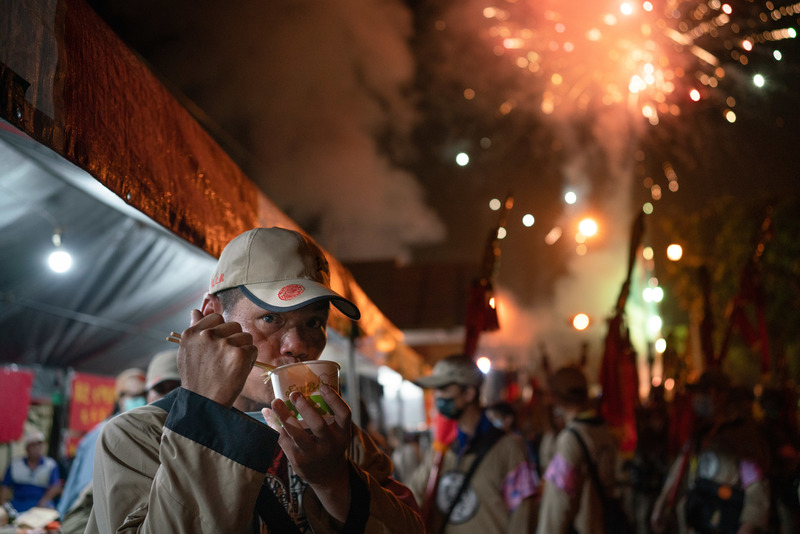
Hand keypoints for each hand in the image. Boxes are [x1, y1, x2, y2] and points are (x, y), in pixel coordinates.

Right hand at [178, 309, 257, 407]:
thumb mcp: (187, 353)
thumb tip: (195, 311)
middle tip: (226, 358)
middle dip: (234, 339)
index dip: (222, 330)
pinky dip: (250, 360)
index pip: (216, 317)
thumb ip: (193, 330)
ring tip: (231, 365)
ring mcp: (223, 344)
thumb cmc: (197, 379)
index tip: (219, 344)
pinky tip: (239, 370)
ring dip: (243, 349)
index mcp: (192, 333)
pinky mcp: (239, 354)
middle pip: (234, 325)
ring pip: (245, 336)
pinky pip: (253, 349)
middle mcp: (207, 335)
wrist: (204, 403)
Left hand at [264, 384, 351, 521]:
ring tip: (275, 402)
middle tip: (294, 394)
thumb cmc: (331, 443)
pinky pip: (284, 440)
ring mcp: (313, 453)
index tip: (322, 386)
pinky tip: (269, 413)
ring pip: (297, 434)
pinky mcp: (297, 459)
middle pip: (318, 424)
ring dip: (284, 416)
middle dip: (305, 408)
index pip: (344, 414)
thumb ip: (329, 410)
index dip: (334, 399)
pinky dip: (275, 425)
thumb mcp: (337, 431)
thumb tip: (314, 382)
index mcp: (343, 432)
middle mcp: (330, 444)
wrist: (327, 475)